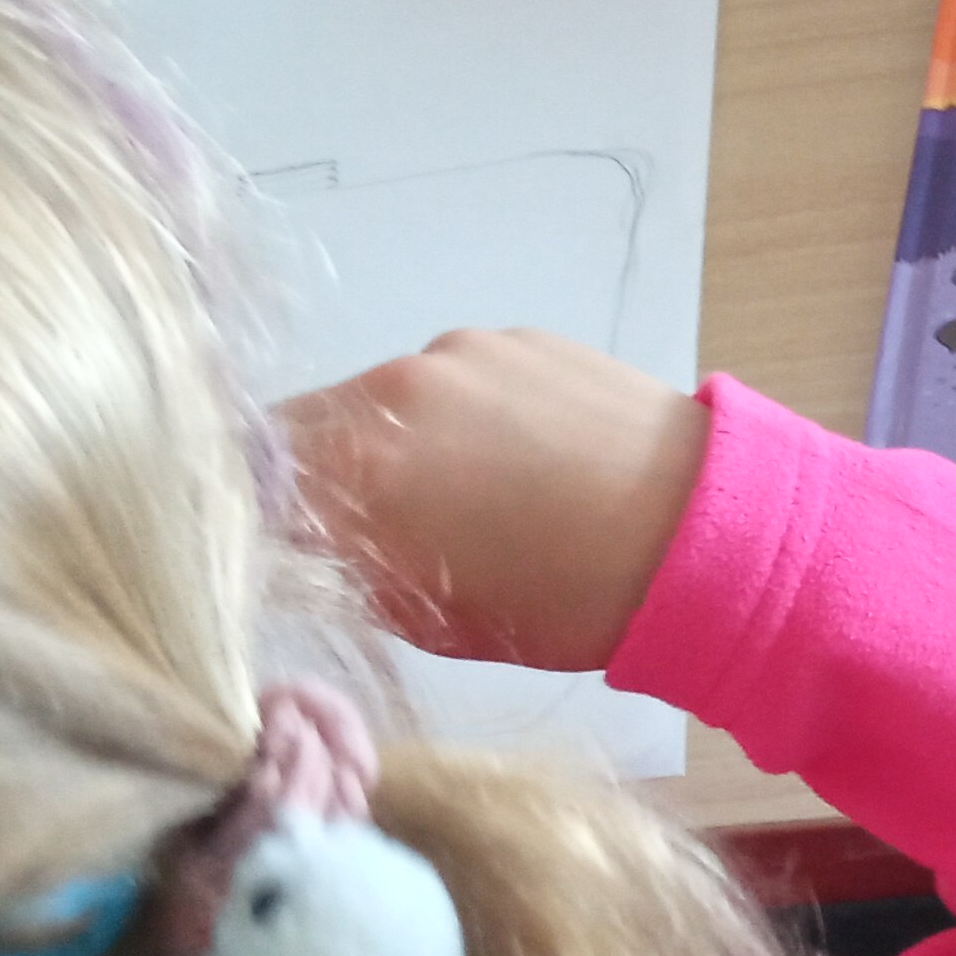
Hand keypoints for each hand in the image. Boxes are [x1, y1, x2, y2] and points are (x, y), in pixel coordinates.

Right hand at [280, 330, 708, 675]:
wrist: (703, 530)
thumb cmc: (566, 601)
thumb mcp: (436, 620)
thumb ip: (355, 571)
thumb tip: (315, 550)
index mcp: (360, 468)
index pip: (252, 473)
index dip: (260, 508)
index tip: (287, 540)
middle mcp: (395, 388)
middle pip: (317, 424)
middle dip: (331, 472)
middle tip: (387, 524)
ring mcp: (461, 351)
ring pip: (391, 397)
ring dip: (404, 438)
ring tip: (478, 491)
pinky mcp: (519, 335)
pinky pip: (461, 375)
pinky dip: (469, 412)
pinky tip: (528, 455)